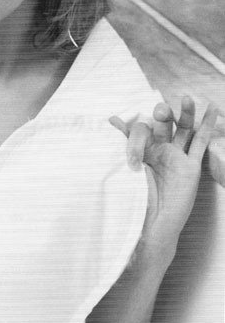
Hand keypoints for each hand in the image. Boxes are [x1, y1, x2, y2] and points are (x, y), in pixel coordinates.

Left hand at [110, 97, 219, 259]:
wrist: (150, 224)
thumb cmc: (135, 200)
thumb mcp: (126, 169)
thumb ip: (124, 144)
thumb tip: (111, 118)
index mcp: (142, 151)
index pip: (140, 131)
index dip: (132, 132)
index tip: (116, 124)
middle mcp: (160, 151)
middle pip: (164, 125)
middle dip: (163, 115)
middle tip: (160, 110)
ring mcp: (177, 158)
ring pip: (184, 130)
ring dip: (186, 114)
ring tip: (188, 98)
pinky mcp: (191, 167)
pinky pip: (200, 143)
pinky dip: (207, 126)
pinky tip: (212, 109)